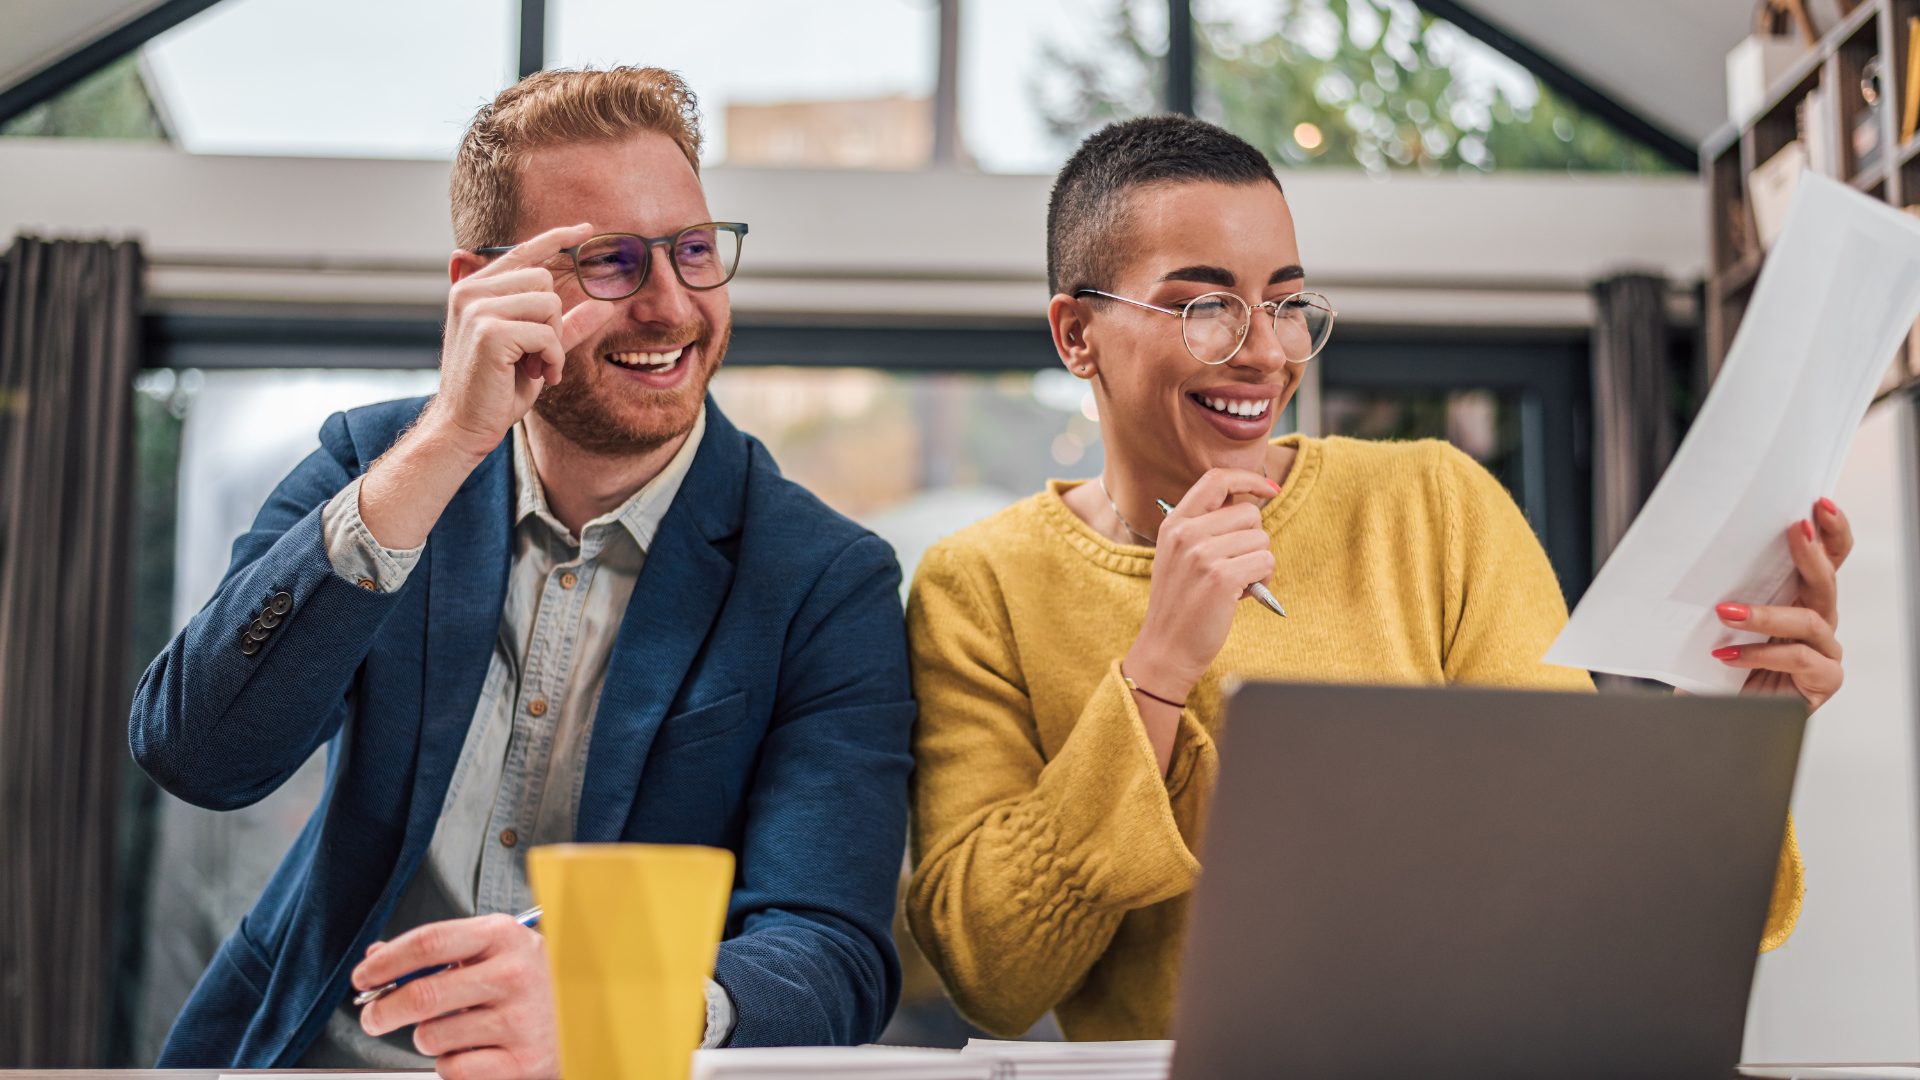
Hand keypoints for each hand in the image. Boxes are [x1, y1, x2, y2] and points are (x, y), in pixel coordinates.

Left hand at [355, 913, 556, 1079]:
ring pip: (432, 1036)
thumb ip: (437, 952)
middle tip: (373, 1017)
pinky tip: (473, 1051)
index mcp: (504, 936)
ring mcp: (521, 1019)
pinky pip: (453, 1069)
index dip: (386, 961)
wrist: (587, 1016)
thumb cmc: (531, 981)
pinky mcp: (524, 1062)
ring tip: (454, 1031)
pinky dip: (450, 1065)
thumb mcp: (492, 950)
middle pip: (423, 994)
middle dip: (384, 1010)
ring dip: (427, 1039)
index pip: (429, 942)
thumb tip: (377, 957)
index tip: (363, 976)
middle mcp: (515, 974)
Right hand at [431, 222, 617, 457]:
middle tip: (539, 355)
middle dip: (553, 320)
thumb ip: (566, 326)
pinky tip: (539, 375)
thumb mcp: (536, 350)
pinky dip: (553, 358)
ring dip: (553, 341)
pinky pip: (546, 333)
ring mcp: (477, 308)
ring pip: (548, 304)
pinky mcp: (489, 331)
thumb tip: (606, 306)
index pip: (522, 251)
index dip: (556, 237)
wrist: (464, 424)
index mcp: (475, 289)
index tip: (586, 229)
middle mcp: (471, 291)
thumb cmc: (497, 388)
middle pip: (544, 281)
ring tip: (536, 366)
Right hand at [1123, 468, 1278, 768]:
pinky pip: (1265, 561)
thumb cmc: (1180, 604)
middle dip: (1253, 540)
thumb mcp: (1179, 555)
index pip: (1216, 479)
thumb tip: (1250, 504)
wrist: (1165, 648)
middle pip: (1249, 513)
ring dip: (1259, 563)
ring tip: (1236, 584)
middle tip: (1236, 566)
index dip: (1248, 479)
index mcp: (1174, 523)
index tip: (1268, 488)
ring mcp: (1202, 554)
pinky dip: (1264, 580)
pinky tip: (1244, 595)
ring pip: (1261, 539)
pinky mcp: (1222, 577)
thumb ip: (1205, 527)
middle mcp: (1185, 533)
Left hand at [1711, 498, 1852, 710]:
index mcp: (1795, 598)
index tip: (1820, 503)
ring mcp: (1823, 651)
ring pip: (1811, 620)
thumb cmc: (1712, 666)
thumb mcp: (1713, 620)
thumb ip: (1725, 589)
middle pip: (1827, 581)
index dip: (1830, 532)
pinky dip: (1763, 653)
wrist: (1707, 714)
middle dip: (1812, 552)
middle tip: (1795, 528)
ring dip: (1768, 613)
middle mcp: (1815, 621)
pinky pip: (1801, 659)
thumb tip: (1701, 548)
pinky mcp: (1823, 681)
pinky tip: (1729, 655)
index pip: (1826, 559)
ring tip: (1727, 611)